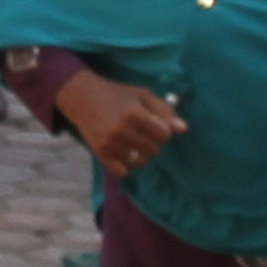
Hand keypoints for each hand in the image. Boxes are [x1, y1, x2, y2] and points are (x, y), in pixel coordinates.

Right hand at [57, 65, 188, 177]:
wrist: (83, 98)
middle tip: (142, 132)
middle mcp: (121, 130)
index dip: (163, 130)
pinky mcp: (100, 154)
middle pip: (154, 150)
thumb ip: (164, 110)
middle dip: (153, 142)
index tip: (154, 125)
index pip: (164, 134)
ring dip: (141, 154)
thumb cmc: (117, 95)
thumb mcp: (142, 95)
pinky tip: (123, 152)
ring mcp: (110, 144)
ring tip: (133, 142)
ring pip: (141, 162)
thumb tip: (183, 129)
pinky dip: (127, 164)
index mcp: (134, 113)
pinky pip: (124, 171)